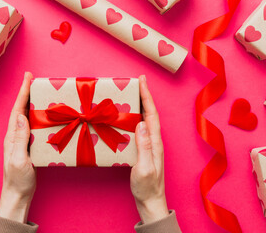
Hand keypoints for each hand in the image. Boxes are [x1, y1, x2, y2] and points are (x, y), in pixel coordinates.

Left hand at [0, 72, 35, 222]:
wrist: (17, 195)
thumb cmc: (18, 180)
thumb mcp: (19, 160)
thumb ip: (19, 139)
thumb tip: (21, 116)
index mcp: (11, 137)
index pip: (17, 110)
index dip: (22, 93)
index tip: (28, 77)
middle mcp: (15, 136)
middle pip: (20, 110)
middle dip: (26, 93)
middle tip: (34, 80)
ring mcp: (21, 141)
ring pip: (26, 117)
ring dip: (31, 103)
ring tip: (39, 92)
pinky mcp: (27, 146)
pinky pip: (32, 127)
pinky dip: (37, 116)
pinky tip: (44, 115)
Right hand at [131, 75, 168, 223]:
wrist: (150, 200)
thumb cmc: (147, 187)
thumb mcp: (144, 167)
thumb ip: (144, 146)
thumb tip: (141, 123)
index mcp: (155, 142)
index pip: (152, 114)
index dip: (147, 96)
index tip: (142, 81)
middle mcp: (154, 141)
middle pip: (150, 113)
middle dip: (144, 96)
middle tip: (135, 83)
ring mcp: (149, 145)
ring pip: (145, 120)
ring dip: (140, 106)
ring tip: (130, 95)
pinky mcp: (144, 150)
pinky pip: (139, 129)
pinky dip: (134, 118)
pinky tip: (127, 119)